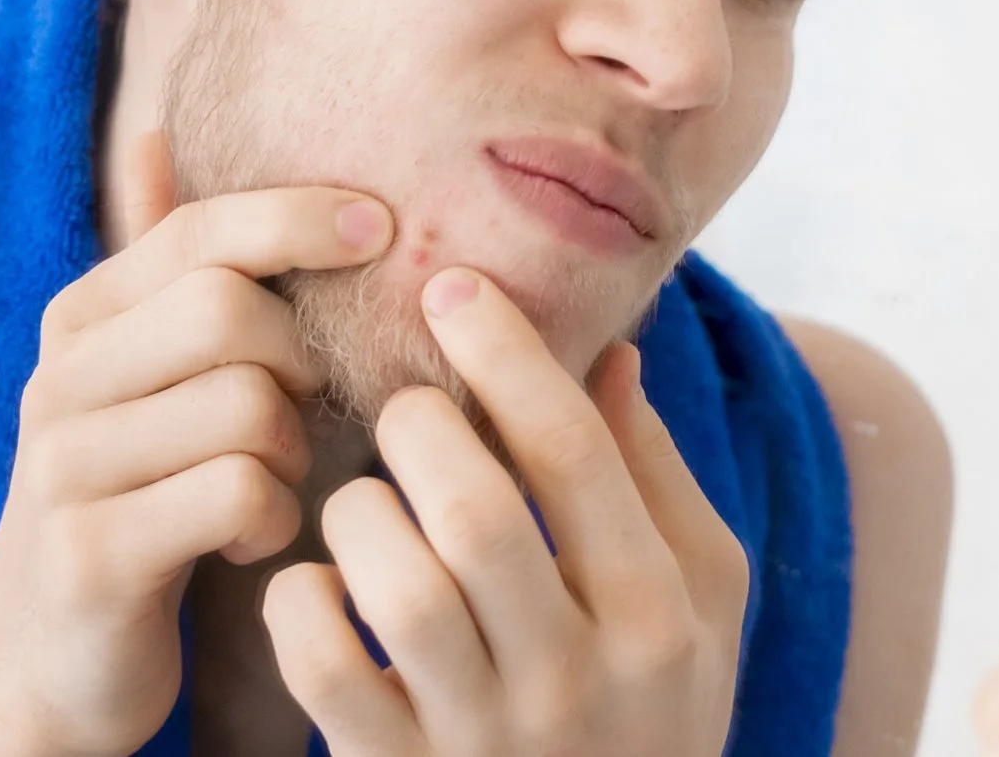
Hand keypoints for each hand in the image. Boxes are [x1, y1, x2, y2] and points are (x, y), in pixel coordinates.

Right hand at [0, 132, 393, 756]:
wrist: (55, 658)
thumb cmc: (145, 494)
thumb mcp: (150, 376)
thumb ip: (170, 271)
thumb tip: (160, 128)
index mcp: (83, 319)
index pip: (202, 229)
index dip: (300, 216)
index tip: (382, 228)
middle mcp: (58, 380)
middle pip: (232, 312)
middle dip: (302, 361)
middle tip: (302, 411)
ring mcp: (63, 467)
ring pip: (245, 405)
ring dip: (292, 450)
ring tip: (272, 481)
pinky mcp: (89, 553)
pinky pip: (236, 493)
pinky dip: (272, 518)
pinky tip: (252, 538)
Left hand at [260, 267, 750, 756]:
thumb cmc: (656, 706)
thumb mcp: (699, 596)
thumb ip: (656, 477)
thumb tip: (613, 350)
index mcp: (659, 611)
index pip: (574, 452)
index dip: (505, 351)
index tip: (451, 286)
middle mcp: (579, 677)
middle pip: (478, 512)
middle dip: (422, 427)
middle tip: (405, 404)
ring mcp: (487, 738)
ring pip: (397, 590)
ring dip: (361, 516)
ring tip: (367, 501)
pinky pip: (324, 675)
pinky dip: (300, 609)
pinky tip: (315, 582)